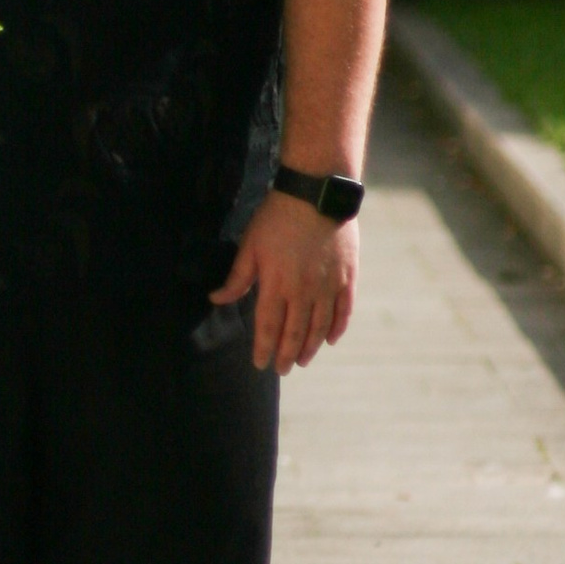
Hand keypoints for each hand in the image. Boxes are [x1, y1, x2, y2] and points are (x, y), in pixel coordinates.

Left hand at [212, 188, 358, 376]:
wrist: (316, 193)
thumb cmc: (277, 217)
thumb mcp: (250, 245)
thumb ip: (237, 277)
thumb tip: (216, 299)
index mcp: (276, 284)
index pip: (268, 326)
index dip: (264, 348)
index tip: (261, 364)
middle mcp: (303, 291)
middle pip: (295, 332)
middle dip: (287, 355)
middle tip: (283, 370)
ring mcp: (328, 285)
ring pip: (320, 326)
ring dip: (310, 347)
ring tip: (303, 360)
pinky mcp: (347, 277)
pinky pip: (344, 310)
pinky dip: (337, 328)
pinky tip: (330, 340)